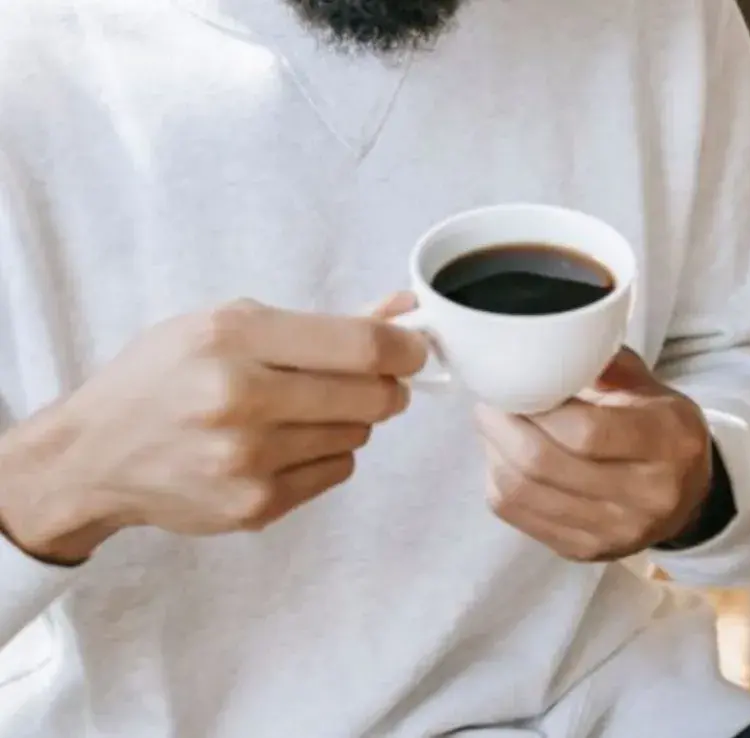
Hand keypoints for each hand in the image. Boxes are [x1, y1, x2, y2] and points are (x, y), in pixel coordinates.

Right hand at [0, 298, 426, 562]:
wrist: (92, 456)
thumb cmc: (163, 378)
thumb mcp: (226, 325)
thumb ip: (320, 323)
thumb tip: (403, 309)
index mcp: (232, 339)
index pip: (360, 345)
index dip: (405, 348)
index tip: (414, 349)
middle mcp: (239, 401)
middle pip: (373, 395)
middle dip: (384, 385)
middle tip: (367, 380)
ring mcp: (248, 461)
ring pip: (358, 434)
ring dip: (348, 419)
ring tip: (299, 411)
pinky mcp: (255, 507)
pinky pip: (337, 471)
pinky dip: (327, 455)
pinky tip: (284, 444)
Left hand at [474, 349, 712, 561]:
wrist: (687, 496)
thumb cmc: (662, 429)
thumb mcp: (651, 388)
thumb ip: (606, 364)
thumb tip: (549, 343)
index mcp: (668, 444)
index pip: (586, 431)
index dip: (538, 406)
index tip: (517, 381)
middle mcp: (646, 497)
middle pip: (545, 462)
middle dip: (503, 426)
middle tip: (489, 399)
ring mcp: (613, 532)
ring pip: (523, 491)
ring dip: (493, 451)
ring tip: (491, 423)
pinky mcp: (583, 551)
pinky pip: (517, 514)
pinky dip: (498, 480)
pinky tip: (502, 456)